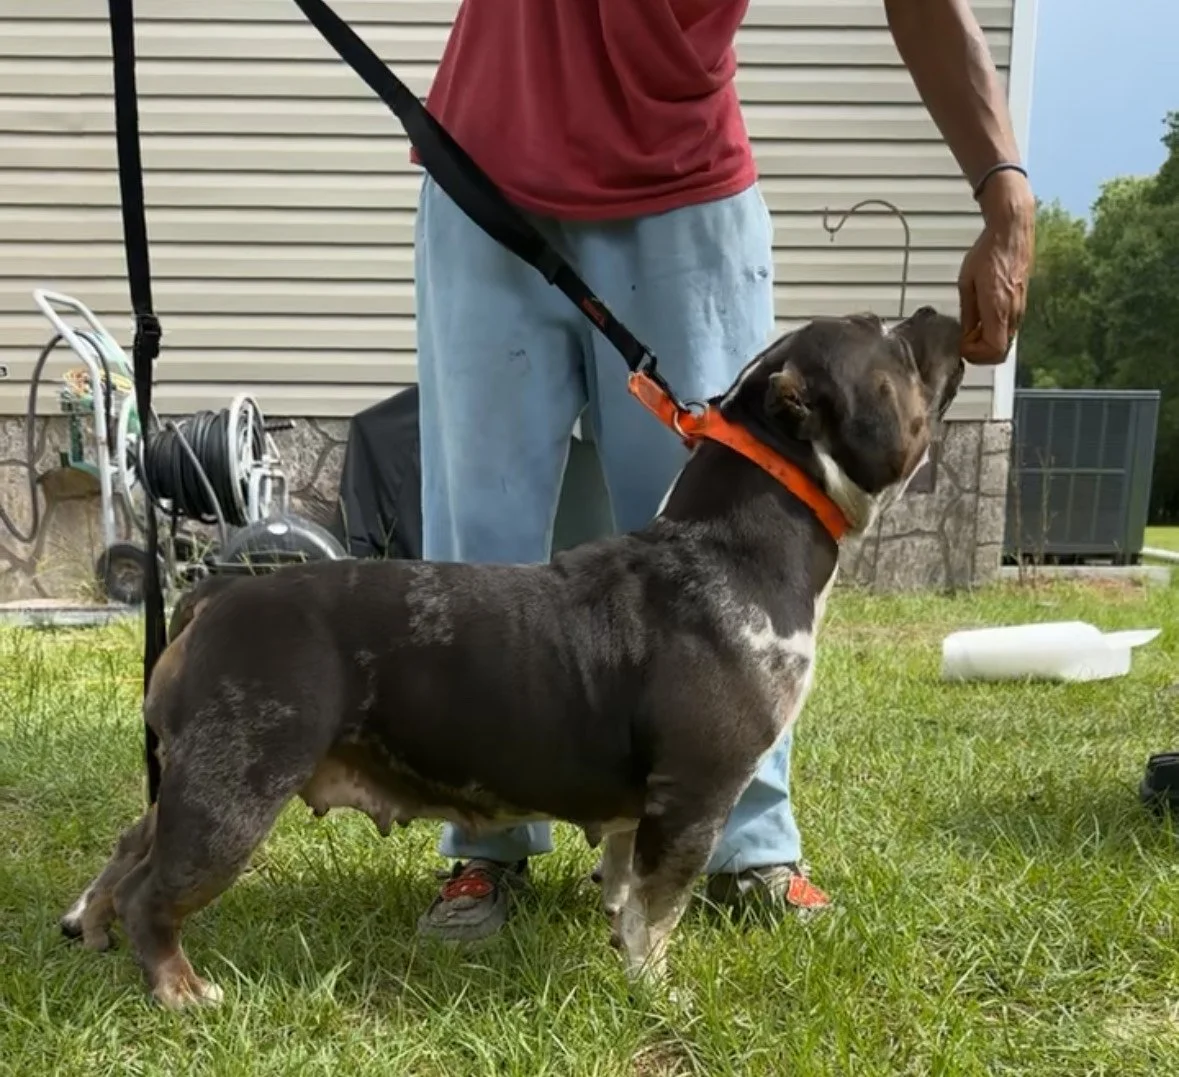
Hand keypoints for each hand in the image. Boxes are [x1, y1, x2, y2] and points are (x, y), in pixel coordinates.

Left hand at [957, 170, 1035, 363]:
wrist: (1011, 232)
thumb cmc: (988, 253)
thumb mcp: (966, 284)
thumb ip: (968, 312)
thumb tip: (966, 333)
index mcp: (997, 308)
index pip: (993, 350)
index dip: (975, 355)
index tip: (962, 345)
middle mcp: (1013, 313)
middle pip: (1000, 352)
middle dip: (980, 352)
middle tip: (965, 342)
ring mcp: (1020, 309)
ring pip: (1005, 342)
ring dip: (987, 342)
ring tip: (971, 330)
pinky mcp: (1022, 304)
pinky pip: (1009, 329)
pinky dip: (994, 332)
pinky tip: (982, 320)